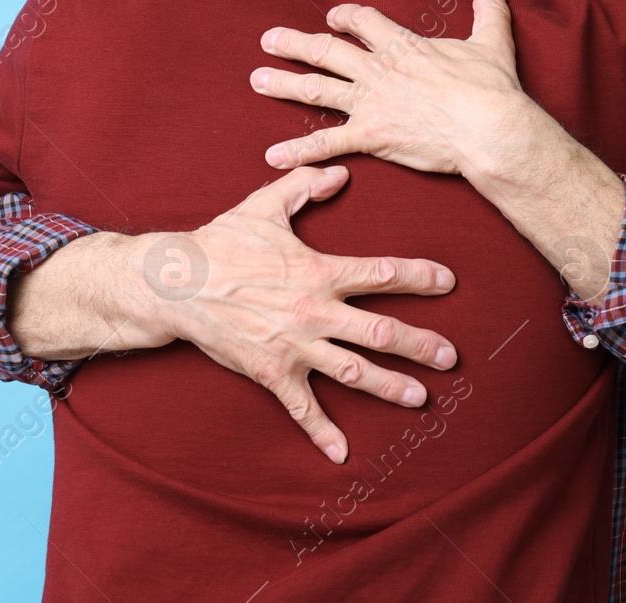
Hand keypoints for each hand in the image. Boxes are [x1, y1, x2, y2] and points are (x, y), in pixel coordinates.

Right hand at [152, 166, 457, 463]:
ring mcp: (294, 346)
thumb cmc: (221, 242)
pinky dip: (322, 431)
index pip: (379, 273)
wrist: (175, 285)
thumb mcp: (264, 206)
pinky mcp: (272, 372)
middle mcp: (313, 312)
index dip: (417, 277)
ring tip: (421, 397)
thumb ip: (305, 186)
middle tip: (450, 356)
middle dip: (419, 344)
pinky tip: (342, 453)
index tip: (448, 281)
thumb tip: (340, 172)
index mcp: (317, 272)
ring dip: (389, 386)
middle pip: (378, 331)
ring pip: (353, 371)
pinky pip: (302, 407)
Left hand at [250, 0, 528, 174]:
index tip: (332, 17)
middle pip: (327, 50)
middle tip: (268, 39)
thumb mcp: (492, 43)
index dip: (345, 17)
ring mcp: (370, 102)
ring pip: (317, 88)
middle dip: (295, 44)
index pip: (363, 22)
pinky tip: (272, 155)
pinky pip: (327, 142)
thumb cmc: (490, 88)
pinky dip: (298, 150)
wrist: (487, 127)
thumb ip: (488, 14)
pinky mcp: (370, 136)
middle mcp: (378, 70)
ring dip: (284, 84)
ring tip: (257, 80)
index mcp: (403, 46)